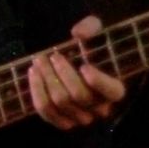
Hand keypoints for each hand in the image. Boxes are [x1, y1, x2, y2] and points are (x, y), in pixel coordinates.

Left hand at [28, 16, 126, 130]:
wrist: (74, 61)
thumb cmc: (89, 47)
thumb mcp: (95, 30)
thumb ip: (91, 26)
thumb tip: (78, 34)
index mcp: (115, 89)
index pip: (112, 92)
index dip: (98, 81)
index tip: (84, 66)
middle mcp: (100, 108)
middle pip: (79, 95)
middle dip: (63, 73)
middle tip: (52, 56)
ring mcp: (80, 117)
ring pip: (60, 102)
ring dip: (46, 79)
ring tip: (39, 61)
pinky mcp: (61, 121)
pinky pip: (46, 111)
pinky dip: (37, 92)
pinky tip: (33, 74)